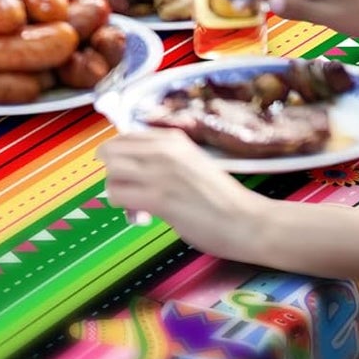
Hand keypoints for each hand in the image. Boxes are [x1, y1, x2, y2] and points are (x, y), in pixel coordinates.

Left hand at [99, 128, 262, 258]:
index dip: (120, 159)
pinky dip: (124, 208)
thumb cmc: (221, 198)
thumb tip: (132, 170)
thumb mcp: (191, 163)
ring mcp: (161, 171)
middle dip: (114, 174)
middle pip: (110, 152)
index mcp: (172, 139)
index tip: (132, 177)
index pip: (124, 137)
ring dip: (117, 192)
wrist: (248, 220)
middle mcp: (164, 149)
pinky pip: (117, 195)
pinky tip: (144, 217)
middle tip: (132, 193)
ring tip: (138, 208)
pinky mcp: (159, 197)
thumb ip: (163, 161)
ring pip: (110, 173)